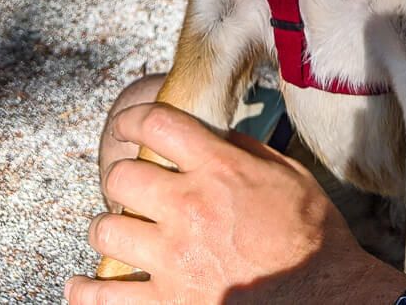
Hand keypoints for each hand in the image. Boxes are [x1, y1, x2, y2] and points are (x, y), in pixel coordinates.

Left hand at [64, 102, 405, 303]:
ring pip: (106, 230)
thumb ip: (245, 151)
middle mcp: (188, 206)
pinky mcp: (168, 304)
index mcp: (218, 167)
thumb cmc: (313, 236)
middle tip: (130, 188)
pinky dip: (85, 293)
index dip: (132, 120)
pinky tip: (79, 285)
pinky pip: (105, 299)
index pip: (156, 124)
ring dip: (109, 228)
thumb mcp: (288, 174)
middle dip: (122, 178)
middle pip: (122, 176)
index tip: (126, 126)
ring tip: (115, 231)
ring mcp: (174, 258)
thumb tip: (214, 137)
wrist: (326, 297)